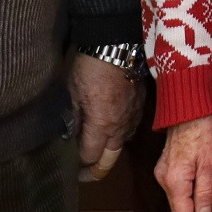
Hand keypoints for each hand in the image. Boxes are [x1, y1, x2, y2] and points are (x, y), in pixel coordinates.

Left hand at [67, 53, 143, 181]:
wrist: (117, 41)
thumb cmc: (90, 67)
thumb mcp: (72, 92)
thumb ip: (73, 118)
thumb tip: (70, 136)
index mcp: (102, 124)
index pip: (91, 157)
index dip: (79, 164)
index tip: (71, 166)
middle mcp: (121, 125)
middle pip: (110, 158)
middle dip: (97, 167)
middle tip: (84, 171)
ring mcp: (134, 114)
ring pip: (122, 142)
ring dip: (109, 148)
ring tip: (97, 145)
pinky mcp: (142, 103)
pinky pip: (131, 126)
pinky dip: (120, 131)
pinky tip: (111, 125)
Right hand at [155, 115, 211, 211]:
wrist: (189, 104)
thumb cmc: (203, 127)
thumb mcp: (211, 160)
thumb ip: (206, 190)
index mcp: (174, 179)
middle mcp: (164, 178)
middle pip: (180, 209)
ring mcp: (164, 171)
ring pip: (180, 198)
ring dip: (195, 206)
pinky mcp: (168, 164)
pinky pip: (179, 186)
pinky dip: (191, 193)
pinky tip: (206, 193)